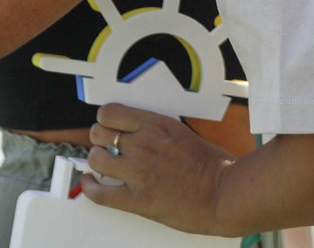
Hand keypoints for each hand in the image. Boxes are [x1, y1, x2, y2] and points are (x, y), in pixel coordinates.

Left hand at [80, 104, 234, 235]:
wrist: (223, 194)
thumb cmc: (213, 166)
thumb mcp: (183, 134)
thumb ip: (158, 132)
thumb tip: (139, 134)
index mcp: (156, 126)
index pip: (111, 112)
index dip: (105, 119)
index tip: (107, 124)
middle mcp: (143, 145)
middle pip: (99, 133)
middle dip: (101, 138)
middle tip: (107, 145)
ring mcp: (138, 172)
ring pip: (96, 159)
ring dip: (98, 161)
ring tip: (104, 164)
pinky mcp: (136, 199)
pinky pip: (100, 192)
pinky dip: (90, 187)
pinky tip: (91, 182)